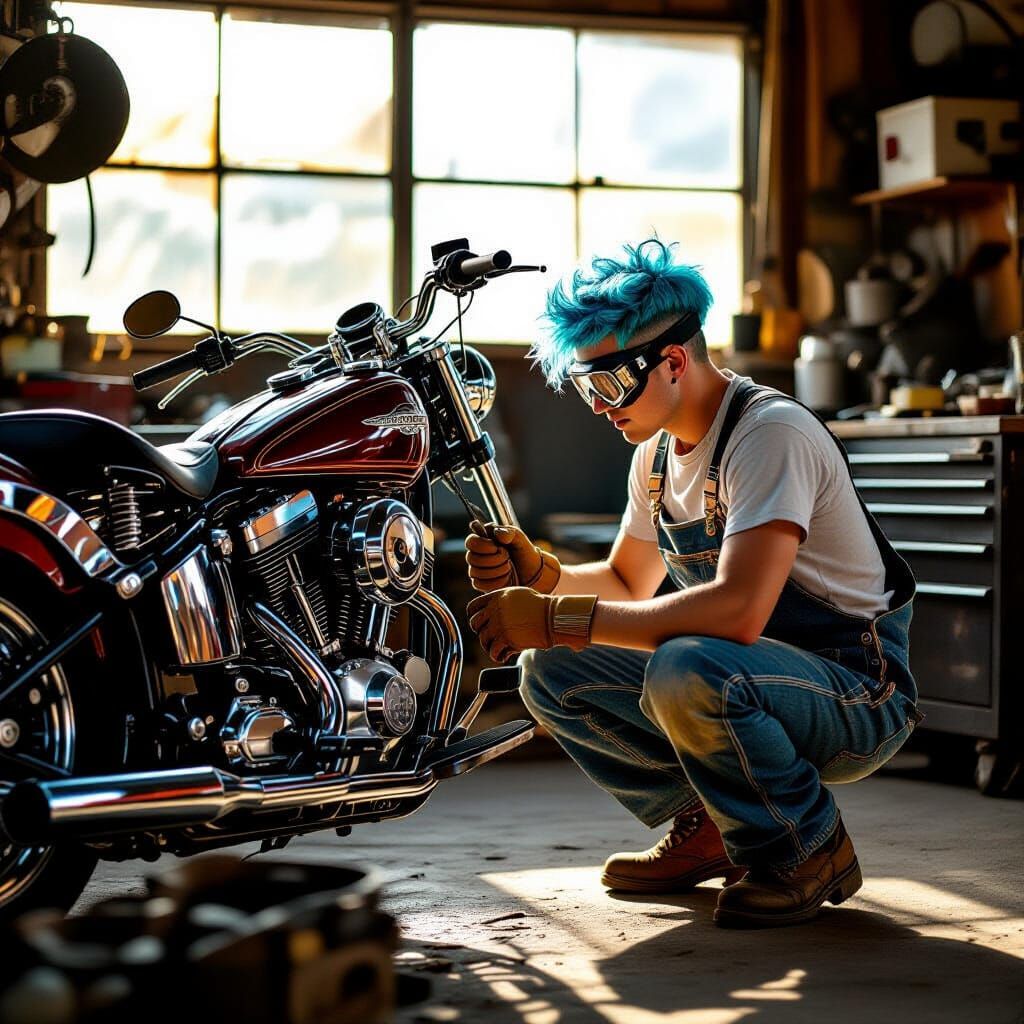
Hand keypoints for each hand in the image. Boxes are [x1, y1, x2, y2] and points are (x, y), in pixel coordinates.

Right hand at [464, 520, 560, 593]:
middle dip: (494, 559)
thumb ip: (509, 532)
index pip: (470, 541)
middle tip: (507, 558)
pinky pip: (479, 584)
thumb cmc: (524, 553)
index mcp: (484, 540)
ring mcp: (478, 570)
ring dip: (497, 570)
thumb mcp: (520, 539)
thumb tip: (497, 533)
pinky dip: (496, 581)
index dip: (483, 545)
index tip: (497, 547)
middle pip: (471, 558)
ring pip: (474, 572)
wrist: (532, 573)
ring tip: (509, 567)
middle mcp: (478, 555)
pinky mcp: (481, 584)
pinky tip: (506, 577)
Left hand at [466, 587, 596, 662]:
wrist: (553, 617)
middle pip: (475, 624)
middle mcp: (494, 609)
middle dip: (481, 632)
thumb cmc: (540, 607)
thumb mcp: (518, 596)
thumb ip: (502, 602)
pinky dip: (497, 656)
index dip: (474, 618)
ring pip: (483, 639)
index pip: (473, 608)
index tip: (479, 625)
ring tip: (498, 649)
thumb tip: (489, 612)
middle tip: (490, 638)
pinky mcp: (506, 638)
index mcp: (496, 596)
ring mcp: (499, 624)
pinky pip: (493, 651)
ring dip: (490, 646)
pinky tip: (503, 656)